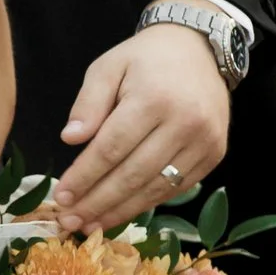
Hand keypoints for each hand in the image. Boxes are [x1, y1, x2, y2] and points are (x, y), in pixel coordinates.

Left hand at [55, 24, 230, 230]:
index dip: (84, 176)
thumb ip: (88, 103)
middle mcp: (184, 122)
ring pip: (155, 188)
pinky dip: (146, 203)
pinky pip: (175, 188)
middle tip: (70, 221)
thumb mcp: (108, 67)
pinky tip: (120, 212)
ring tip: (89, 225)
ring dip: (119, 211)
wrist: (200, 49)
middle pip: (132, 174)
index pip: (111, 148)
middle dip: (97, 202)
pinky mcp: (214, 154)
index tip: (61, 196)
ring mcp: (204, 141)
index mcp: (154, 98)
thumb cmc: (146, 59)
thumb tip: (70, 140)